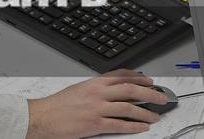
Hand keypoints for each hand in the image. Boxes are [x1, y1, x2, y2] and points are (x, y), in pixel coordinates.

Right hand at [26, 69, 165, 138]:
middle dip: (150, 93)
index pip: (121, 76)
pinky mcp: (95, 124)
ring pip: (129, 107)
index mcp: (93, 83)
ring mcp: (97, 108)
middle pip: (130, 89)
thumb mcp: (78, 90)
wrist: (41, 117)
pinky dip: (134, 126)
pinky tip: (142, 127)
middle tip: (161, 97)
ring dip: (146, 111)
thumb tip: (109, 92)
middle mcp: (98, 93)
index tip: (149, 81)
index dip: (139, 78)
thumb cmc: (56, 105)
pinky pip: (120, 125)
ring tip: (156, 115)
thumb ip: (95, 89)